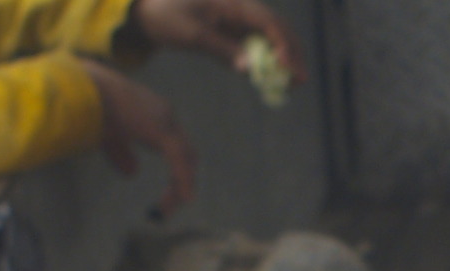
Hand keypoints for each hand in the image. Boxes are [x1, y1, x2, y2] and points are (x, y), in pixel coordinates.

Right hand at [83, 60, 194, 212]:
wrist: (85, 89)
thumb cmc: (90, 106)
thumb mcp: (108, 134)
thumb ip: (121, 153)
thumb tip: (133, 174)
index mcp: (154, 114)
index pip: (175, 146)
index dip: (175, 171)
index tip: (164, 194)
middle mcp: (165, 114)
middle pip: (186, 154)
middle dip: (180, 181)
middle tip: (165, 207)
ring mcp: (166, 121)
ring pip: (187, 159)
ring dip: (180, 186)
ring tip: (165, 210)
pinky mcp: (162, 131)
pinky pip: (179, 161)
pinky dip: (183, 181)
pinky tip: (185, 200)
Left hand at [125, 0, 300, 73]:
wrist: (148, 11)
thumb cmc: (167, 17)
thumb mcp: (191, 34)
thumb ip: (221, 49)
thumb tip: (249, 70)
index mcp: (232, 3)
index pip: (268, 22)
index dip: (283, 44)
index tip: (289, 68)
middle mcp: (240, 9)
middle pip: (277, 28)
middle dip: (292, 52)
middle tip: (301, 80)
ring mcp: (237, 20)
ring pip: (270, 37)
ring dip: (283, 58)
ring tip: (292, 83)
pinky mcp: (232, 32)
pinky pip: (256, 46)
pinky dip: (267, 62)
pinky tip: (272, 78)